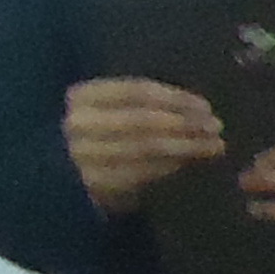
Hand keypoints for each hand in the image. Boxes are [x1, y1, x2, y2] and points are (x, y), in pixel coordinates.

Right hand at [62, 77, 222, 213]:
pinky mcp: (95, 183)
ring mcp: (84, 154)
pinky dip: (173, 165)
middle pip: (146, 119)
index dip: (176, 98)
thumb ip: (145, 106)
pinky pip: (144, 172)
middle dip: (187, 123)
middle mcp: (79, 123)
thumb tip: (198, 111)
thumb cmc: (96, 138)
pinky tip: (192, 163)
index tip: (205, 106)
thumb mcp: (111, 112)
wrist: (57, 179)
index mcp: (83, 96)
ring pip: (148, 146)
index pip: (138, 91)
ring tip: (215, 146)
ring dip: (188, 146)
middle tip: (217, 128)